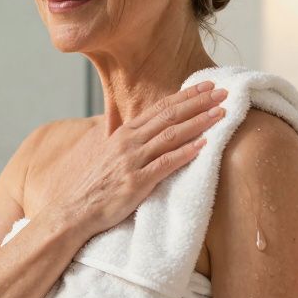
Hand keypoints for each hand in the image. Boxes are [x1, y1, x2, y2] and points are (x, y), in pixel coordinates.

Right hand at [54, 81, 226, 236]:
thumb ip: (129, 141)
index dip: (185, 95)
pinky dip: (185, 153)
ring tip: (220, 114)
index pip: (160, 108)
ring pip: (170, 135)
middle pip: (169, 116)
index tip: (207, 86)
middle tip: (222, 92)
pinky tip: (203, 145)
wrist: (74, 210)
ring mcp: (132, 161)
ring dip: (198, 122)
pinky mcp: (135, 183)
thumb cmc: (94, 185)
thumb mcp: (110, 154)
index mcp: (124, 133)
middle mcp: (129, 142)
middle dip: (198, 102)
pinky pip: (165, 164)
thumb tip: (147, 131)